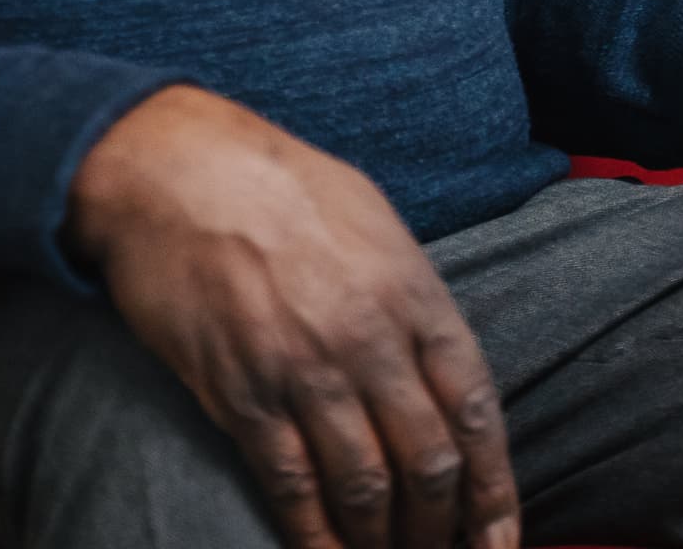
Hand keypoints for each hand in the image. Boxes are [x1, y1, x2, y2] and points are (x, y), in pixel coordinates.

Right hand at [68, 85, 520, 548]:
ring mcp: (304, 373)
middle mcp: (369, 341)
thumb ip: (413, 297)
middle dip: (442, 528)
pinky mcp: (240, 396)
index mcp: (414, 295)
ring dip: (381, 542)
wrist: (180, 171)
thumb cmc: (283, 187)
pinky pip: (289, 486)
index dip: (495, 486)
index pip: (475, 410)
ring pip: (364, 487)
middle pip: (427, 463)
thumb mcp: (377, 224)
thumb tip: (437, 361)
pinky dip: (312, 537)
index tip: (503, 537)